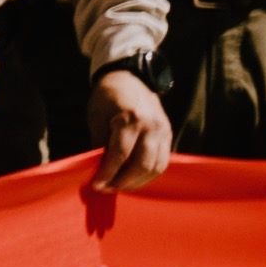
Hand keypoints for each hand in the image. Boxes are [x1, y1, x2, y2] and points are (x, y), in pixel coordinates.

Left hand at [91, 64, 179, 191]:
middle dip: (123, 182)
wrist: (131, 78)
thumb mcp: (96, 117)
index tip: (96, 185)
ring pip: (155, 167)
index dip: (107, 174)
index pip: (120, 155)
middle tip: (106, 188)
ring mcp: (164, 131)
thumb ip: (99, 144)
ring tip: (118, 186)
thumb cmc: (107, 97)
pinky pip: (162, 162)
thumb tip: (96, 170)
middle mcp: (152, 126)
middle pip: (142, 165)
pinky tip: (132, 178)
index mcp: (131, 119)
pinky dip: (148, 174)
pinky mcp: (169, 135)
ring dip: (136, 182)